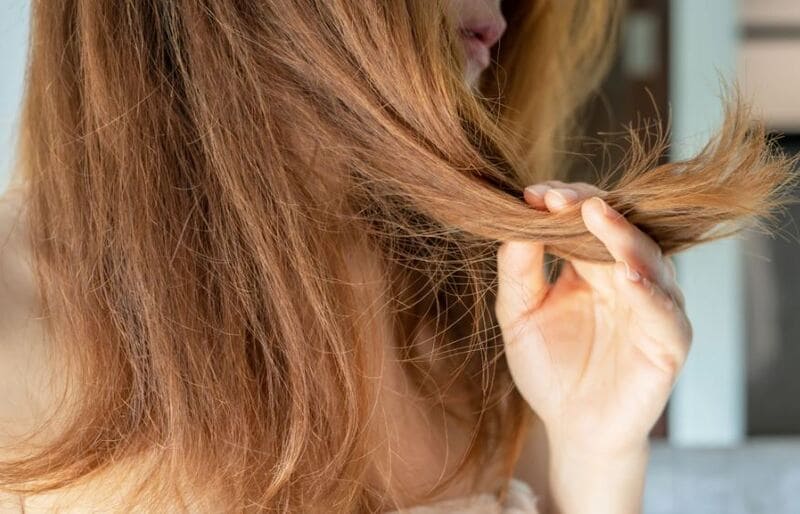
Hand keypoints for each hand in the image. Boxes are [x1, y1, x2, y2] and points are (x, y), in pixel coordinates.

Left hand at [495, 181, 691, 453]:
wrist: (571, 427)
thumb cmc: (548, 368)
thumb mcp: (519, 315)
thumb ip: (517, 271)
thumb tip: (515, 222)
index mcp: (592, 266)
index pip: (587, 220)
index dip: (566, 202)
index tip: (535, 194)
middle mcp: (627, 278)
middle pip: (619, 229)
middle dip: (592, 209)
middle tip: (563, 197)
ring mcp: (651, 307)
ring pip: (648, 261)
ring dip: (624, 237)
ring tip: (598, 217)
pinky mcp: (668, 342)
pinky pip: (664, 313)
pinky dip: (649, 293)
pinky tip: (628, 276)